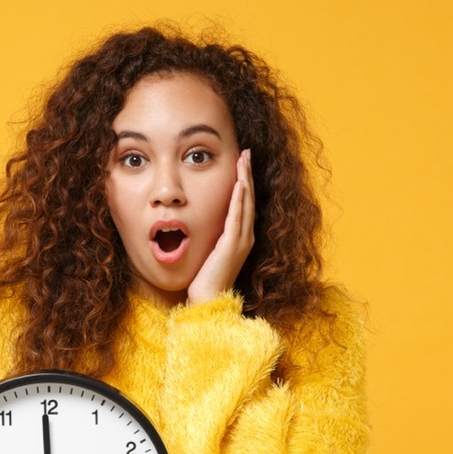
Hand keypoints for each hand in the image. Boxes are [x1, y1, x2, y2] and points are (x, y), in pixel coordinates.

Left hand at [187, 148, 254, 305]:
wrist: (208, 300)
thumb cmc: (206, 279)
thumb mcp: (210, 251)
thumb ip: (213, 237)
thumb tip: (204, 222)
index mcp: (241, 237)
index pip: (244, 203)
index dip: (245, 181)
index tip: (242, 163)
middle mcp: (246, 236)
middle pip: (248, 198)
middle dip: (247, 174)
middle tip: (246, 153)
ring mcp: (241, 240)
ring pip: (245, 203)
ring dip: (245, 179)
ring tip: (244, 160)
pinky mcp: (232, 245)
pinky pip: (237, 217)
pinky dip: (239, 199)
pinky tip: (240, 184)